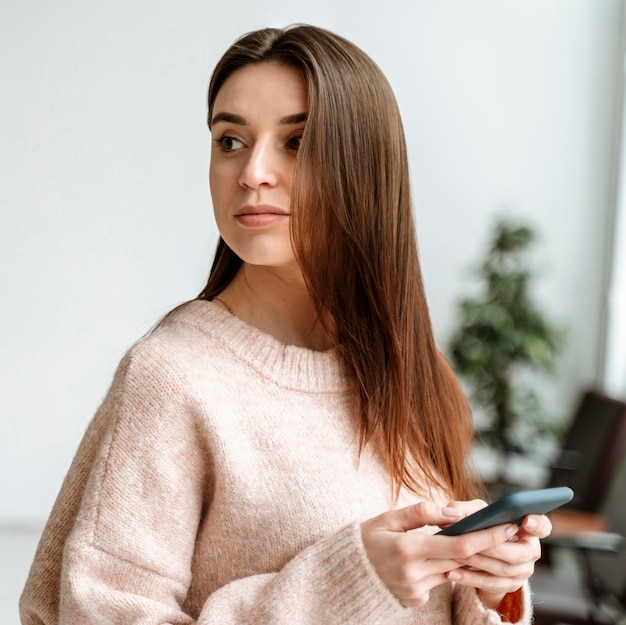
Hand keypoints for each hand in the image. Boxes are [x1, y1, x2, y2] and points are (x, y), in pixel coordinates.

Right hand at [360, 501, 519, 607]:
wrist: (347, 572)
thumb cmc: (368, 537)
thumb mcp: (389, 518)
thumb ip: (420, 513)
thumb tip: (454, 512)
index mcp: (407, 549)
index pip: (459, 545)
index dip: (487, 537)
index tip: (507, 526)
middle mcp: (413, 574)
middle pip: (462, 560)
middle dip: (486, 546)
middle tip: (507, 531)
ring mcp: (415, 590)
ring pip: (453, 571)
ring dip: (466, 557)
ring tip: (479, 540)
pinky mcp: (415, 599)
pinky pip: (439, 582)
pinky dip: (444, 568)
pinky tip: (440, 556)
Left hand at [445, 513, 552, 609]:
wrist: (479, 552)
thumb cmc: (480, 525)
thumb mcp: (474, 513)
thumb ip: (464, 509)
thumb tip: (452, 512)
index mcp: (528, 529)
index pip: (542, 526)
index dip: (537, 524)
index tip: (526, 519)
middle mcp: (530, 551)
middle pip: (518, 553)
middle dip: (492, 547)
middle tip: (469, 541)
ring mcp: (523, 572)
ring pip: (503, 569)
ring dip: (478, 562)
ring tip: (455, 555)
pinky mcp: (510, 586)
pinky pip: (491, 584)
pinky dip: (470, 578)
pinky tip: (452, 572)